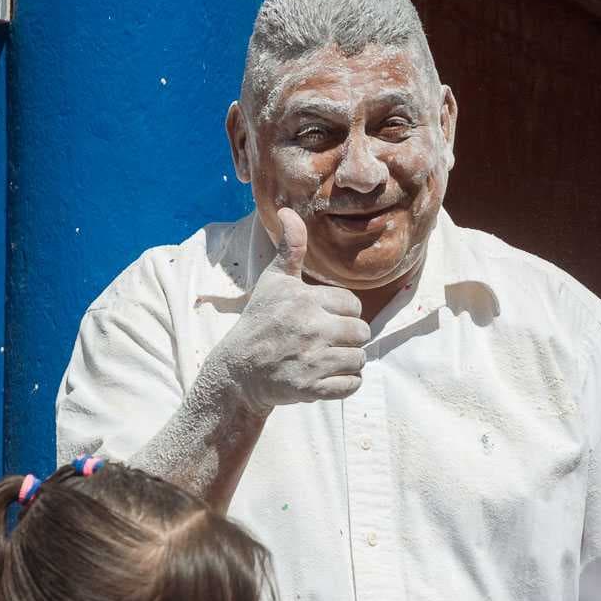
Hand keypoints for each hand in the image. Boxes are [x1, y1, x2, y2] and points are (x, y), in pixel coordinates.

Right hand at [209, 207, 369, 415]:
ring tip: (326, 358)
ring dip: (348, 360)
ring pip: (359, 359)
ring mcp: (312, 361)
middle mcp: (310, 330)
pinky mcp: (312, 389)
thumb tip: (289, 211)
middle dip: (348, 337)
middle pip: (362, 332)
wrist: (239, 371)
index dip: (341, 312)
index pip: (353, 305)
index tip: (322, 318)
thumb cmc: (260, 322)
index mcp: (304, 301)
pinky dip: (346, 383)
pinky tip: (327, 376)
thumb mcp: (273, 282)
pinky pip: (352, 385)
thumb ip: (289, 248)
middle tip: (326, 340)